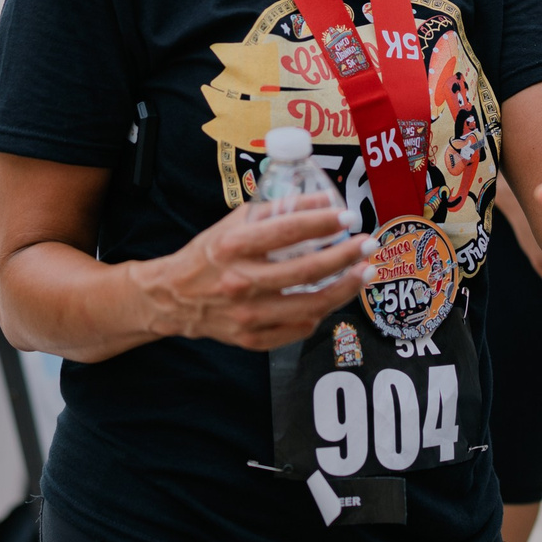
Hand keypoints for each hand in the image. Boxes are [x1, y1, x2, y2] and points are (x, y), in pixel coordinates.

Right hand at [136, 196, 375, 351]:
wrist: (172, 298)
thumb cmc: (207, 255)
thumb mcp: (232, 224)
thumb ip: (273, 212)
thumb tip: (321, 202)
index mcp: (233, 248)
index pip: (286, 232)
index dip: (322, 223)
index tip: (347, 217)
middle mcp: (240, 283)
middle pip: (306, 272)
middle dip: (345, 257)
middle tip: (368, 244)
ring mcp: (247, 315)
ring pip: (309, 307)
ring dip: (344, 288)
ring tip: (364, 272)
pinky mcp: (251, 339)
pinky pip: (297, 330)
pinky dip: (319, 314)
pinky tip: (333, 298)